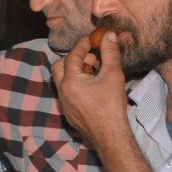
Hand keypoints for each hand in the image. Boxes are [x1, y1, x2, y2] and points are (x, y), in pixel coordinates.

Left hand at [52, 30, 129, 148]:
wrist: (110, 134)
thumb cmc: (111, 105)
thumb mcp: (113, 75)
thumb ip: (110, 53)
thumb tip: (107, 36)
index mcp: (70, 81)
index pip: (72, 56)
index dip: (82, 45)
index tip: (91, 40)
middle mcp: (62, 91)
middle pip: (59, 67)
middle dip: (73, 58)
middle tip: (91, 59)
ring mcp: (63, 103)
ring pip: (62, 80)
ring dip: (74, 72)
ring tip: (94, 72)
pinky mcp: (68, 112)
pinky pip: (66, 92)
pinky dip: (75, 84)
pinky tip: (92, 87)